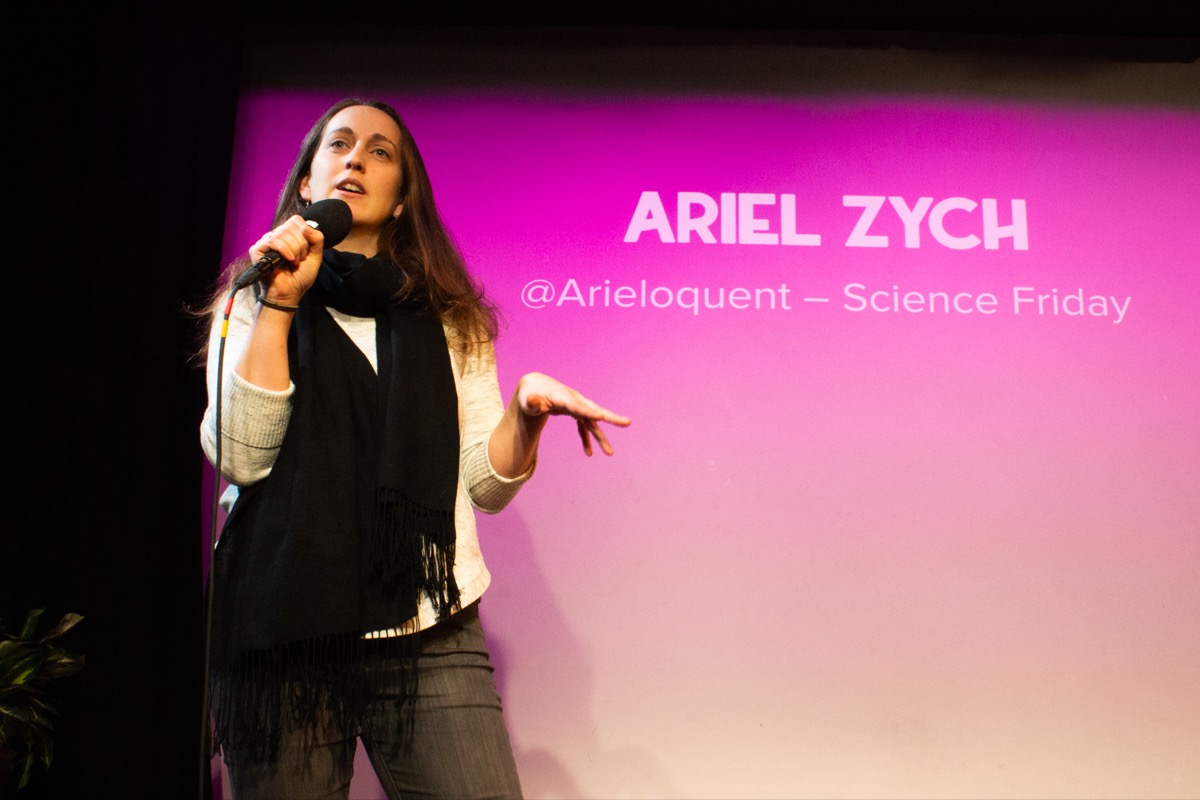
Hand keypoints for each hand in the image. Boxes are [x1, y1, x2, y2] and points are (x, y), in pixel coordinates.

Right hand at [247, 215, 326, 305]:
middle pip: (291, 227)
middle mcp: (276, 236)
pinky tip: (288, 260)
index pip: (296, 221)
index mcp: (288, 235)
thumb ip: (317, 239)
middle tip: (299, 260)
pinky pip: (273, 241)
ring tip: (293, 262)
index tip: (305, 251)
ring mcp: (266, 242)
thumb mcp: (315, 257)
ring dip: (294, 250)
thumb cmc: (300, 277)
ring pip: (283, 234)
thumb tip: (306, 227)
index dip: (305, 235)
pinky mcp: (257, 250)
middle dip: (301, 246)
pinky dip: (284, 251)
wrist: (289, 293)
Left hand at [514, 372, 630, 455]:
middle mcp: (574, 402)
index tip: (601, 417)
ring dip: (600, 437)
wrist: (535, 388)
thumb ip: (531, 403)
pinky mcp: (574, 413)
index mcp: (563, 398)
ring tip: (610, 453)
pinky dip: (586, 439)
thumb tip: (533, 403)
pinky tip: (589, 453)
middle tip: (628, 423)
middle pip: (594, 410)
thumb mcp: (527, 401)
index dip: (588, 412)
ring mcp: (576, 407)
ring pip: (592, 422)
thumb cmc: (529, 395)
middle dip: (611, 417)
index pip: (577, 406)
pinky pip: (583, 427)